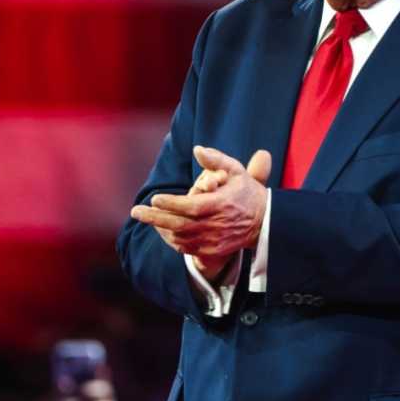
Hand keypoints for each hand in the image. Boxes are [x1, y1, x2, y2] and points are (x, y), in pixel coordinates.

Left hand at [129, 147, 270, 279]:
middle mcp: (215, 225)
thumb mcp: (236, 171)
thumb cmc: (246, 192)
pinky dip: (171, 240)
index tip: (154, 198)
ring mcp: (213, 240)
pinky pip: (186, 249)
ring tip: (146, 218)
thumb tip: (197, 149)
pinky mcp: (212, 250)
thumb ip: (216, 159)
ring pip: (180, 238)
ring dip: (161, 228)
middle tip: (135, 211)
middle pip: (180, 225)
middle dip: (155, 218)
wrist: (264, 222)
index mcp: (220, 205)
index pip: (190, 206)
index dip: (171, 204)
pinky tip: (161, 230)